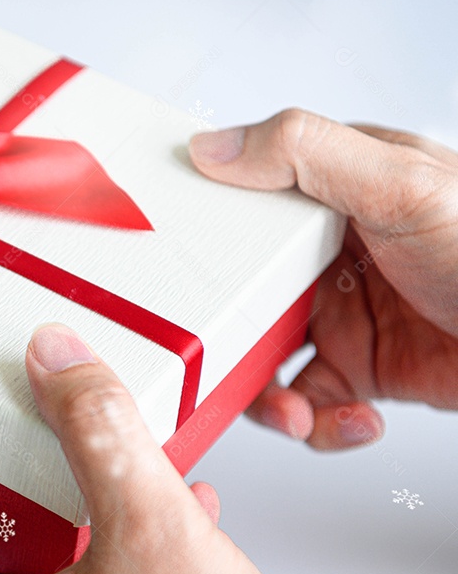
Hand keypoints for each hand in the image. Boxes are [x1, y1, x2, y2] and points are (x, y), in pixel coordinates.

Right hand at [189, 110, 457, 448]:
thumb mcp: (402, 186)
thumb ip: (307, 155)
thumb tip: (214, 148)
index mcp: (331, 196)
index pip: (240, 210)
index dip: (201, 241)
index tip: (171, 273)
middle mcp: (329, 258)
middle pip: (239, 297)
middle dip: (224, 343)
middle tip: (222, 365)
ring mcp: (343, 317)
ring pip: (263, 361)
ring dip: (267, 400)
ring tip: (294, 415)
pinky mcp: (363, 371)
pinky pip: (310, 405)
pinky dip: (319, 425)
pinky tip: (350, 420)